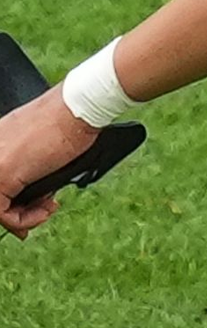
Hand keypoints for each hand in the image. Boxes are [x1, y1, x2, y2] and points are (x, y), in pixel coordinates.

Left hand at [0, 86, 98, 238]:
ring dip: (25, 216)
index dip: (11, 199)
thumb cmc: (73, 115)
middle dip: (17, 211)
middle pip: (0, 194)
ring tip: (48, 207)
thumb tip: (39, 183)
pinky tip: (47, 207)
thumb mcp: (44, 138)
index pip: (1, 180)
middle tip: (38, 213)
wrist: (79, 107)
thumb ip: (32, 158)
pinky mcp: (2, 177)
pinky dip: (27, 219)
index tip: (26, 207)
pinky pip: (3, 214)